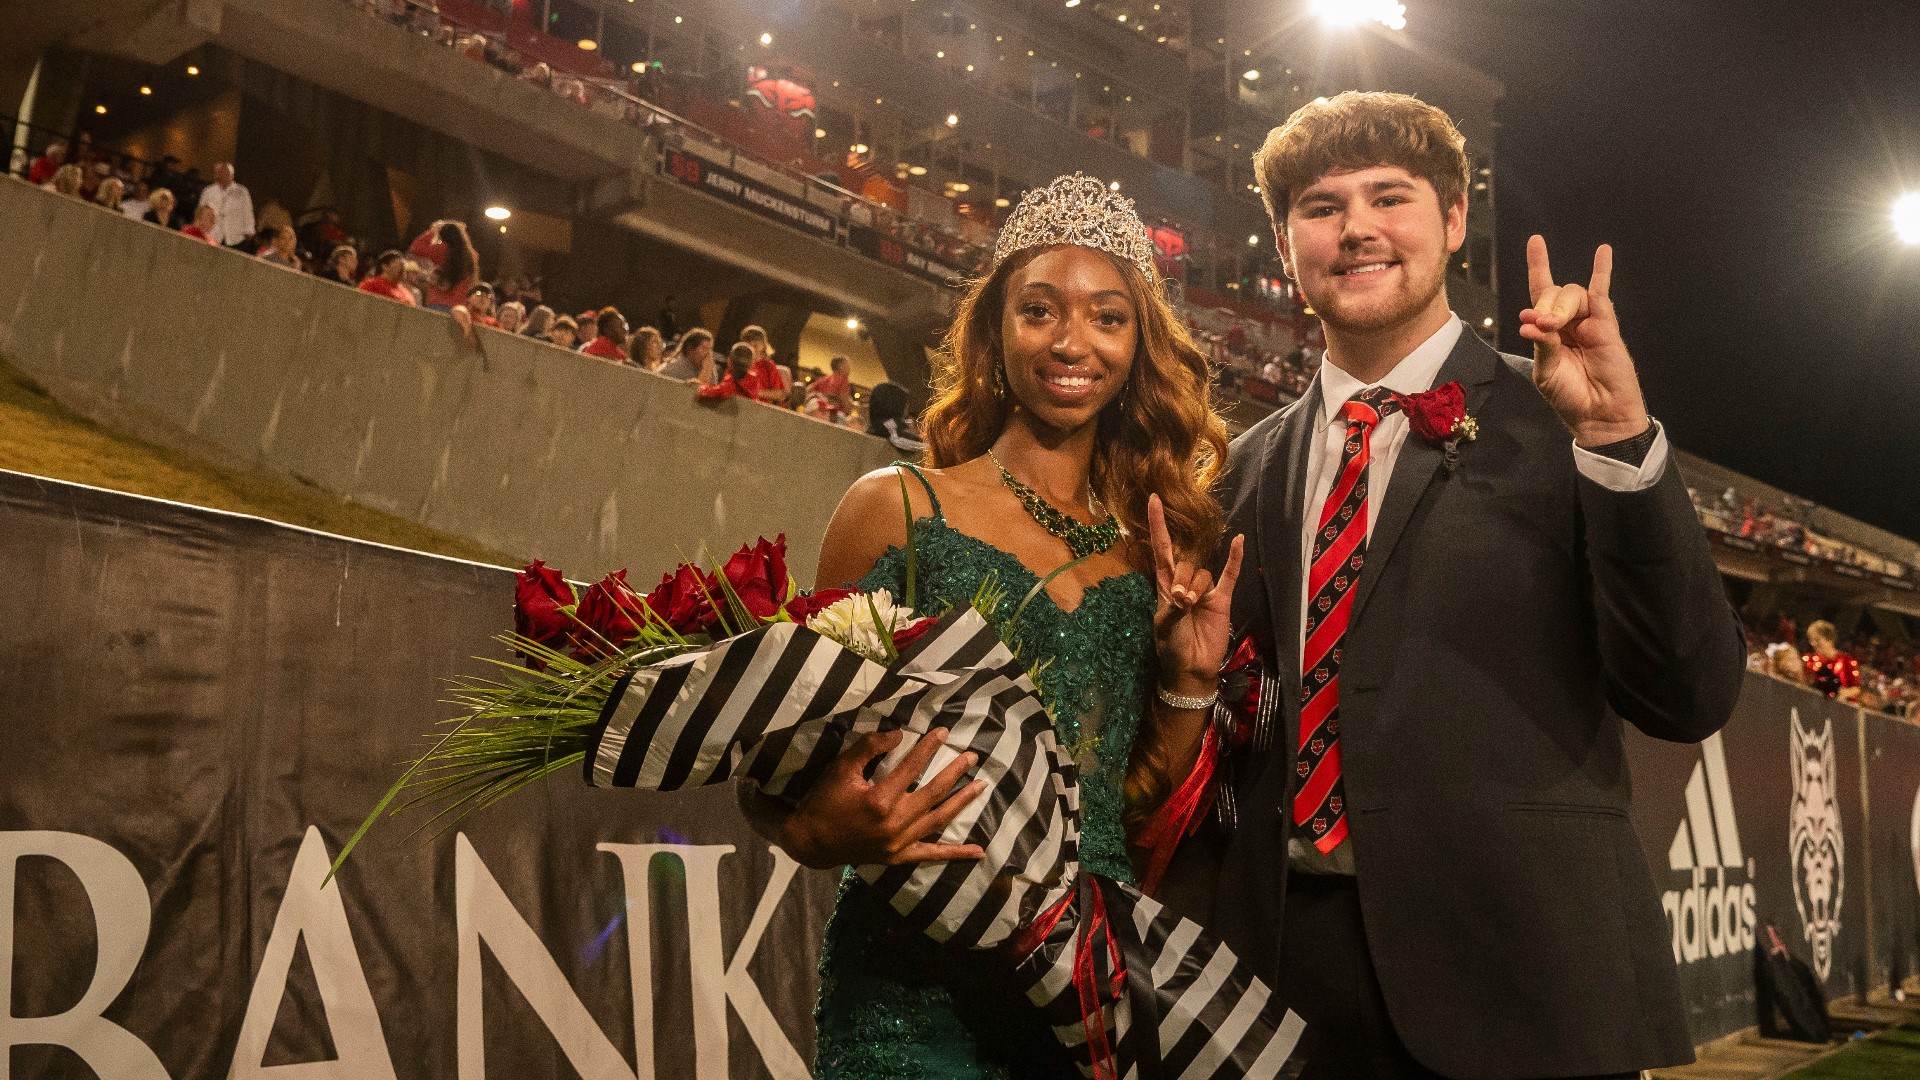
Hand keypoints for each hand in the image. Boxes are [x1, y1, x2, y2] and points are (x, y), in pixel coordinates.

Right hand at [779, 728, 986, 869]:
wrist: (810, 842)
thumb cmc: (824, 801)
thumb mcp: (841, 768)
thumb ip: (870, 748)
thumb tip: (899, 734)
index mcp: (879, 800)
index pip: (912, 767)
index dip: (929, 747)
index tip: (944, 732)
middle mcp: (894, 823)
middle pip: (933, 792)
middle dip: (955, 772)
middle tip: (972, 756)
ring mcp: (898, 843)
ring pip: (938, 819)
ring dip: (961, 802)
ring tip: (981, 786)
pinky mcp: (898, 857)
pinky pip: (931, 855)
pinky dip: (956, 853)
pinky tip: (978, 851)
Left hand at [1148, 494, 1242, 700]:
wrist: (1192, 669)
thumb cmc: (1172, 648)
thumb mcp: (1165, 626)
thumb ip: (1173, 607)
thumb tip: (1184, 596)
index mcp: (1163, 585)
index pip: (1161, 548)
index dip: (1157, 525)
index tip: (1153, 499)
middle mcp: (1184, 583)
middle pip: (1185, 564)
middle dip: (1183, 580)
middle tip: (1181, 603)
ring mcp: (1205, 590)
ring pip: (1203, 572)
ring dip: (1197, 586)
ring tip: (1192, 606)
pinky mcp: (1222, 600)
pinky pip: (1229, 575)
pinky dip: (1235, 560)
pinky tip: (1239, 541)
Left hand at [1518, 235, 1650, 445]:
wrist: (1599, 414)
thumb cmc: (1570, 397)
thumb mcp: (1546, 373)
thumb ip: (1542, 345)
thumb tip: (1530, 322)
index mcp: (1548, 333)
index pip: (1540, 294)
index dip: (1538, 267)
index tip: (1536, 241)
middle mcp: (1568, 323)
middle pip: (1553, 294)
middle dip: (1545, 306)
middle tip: (1544, 327)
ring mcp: (1588, 322)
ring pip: (1572, 294)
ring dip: (1560, 305)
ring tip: (1556, 325)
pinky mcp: (1606, 324)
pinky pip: (1602, 292)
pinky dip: (1602, 271)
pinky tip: (1603, 251)